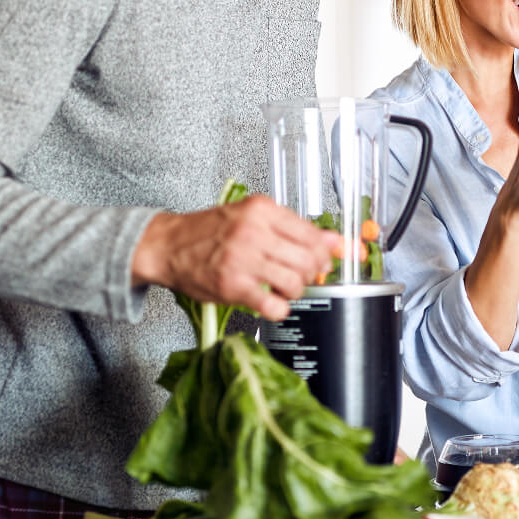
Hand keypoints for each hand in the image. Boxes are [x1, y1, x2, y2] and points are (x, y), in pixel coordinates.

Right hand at [132, 194, 340, 320]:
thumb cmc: (208, 232)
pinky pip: (274, 304)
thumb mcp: (250, 217)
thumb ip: (289, 228)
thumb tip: (334, 243)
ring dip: (295, 290)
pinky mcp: (233, 286)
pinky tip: (271, 302)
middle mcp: (254, 231)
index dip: (333, 249)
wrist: (167, 245)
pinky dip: (279, 308)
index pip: (313, 232)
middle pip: (310, 259)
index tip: (350, 255)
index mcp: (262, 210)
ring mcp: (243, 259)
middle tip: (303, 274)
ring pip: (296, 282)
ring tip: (281, 286)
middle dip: (313, 272)